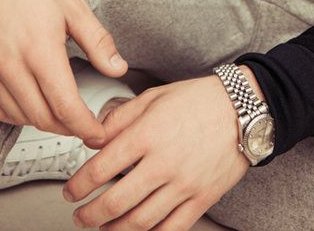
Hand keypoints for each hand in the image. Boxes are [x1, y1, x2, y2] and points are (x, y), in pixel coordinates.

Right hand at [0, 0, 127, 144]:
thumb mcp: (73, 6)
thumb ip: (98, 41)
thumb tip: (117, 67)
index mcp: (40, 51)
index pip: (66, 107)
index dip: (86, 128)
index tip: (98, 135)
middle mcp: (12, 67)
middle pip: (44, 119)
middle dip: (70, 129)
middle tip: (87, 126)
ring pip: (22, 118)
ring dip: (46, 123)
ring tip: (65, 115)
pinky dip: (20, 116)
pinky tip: (34, 105)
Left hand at [63, 72, 252, 230]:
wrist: (244, 109)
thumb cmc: (200, 99)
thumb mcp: (155, 96)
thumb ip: (121, 117)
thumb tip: (93, 137)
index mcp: (148, 134)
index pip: (101, 168)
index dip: (79, 184)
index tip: (70, 190)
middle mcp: (164, 163)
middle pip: (115, 202)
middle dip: (90, 214)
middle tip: (80, 215)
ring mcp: (183, 185)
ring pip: (139, 222)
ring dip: (113, 230)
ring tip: (103, 227)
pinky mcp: (201, 199)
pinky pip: (170, 229)